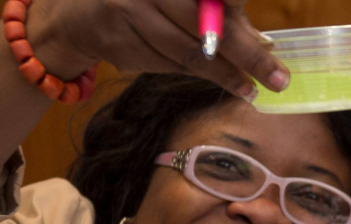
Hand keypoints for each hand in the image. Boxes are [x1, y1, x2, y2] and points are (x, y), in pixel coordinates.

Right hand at [27, 0, 287, 98]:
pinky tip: (224, 82)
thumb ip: (219, 11)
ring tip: (253, 88)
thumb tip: (263, 42)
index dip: (237, 13)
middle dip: (246, 55)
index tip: (271, 42)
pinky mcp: (119, 42)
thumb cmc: (142, 0)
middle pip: (206, 25)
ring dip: (225, 75)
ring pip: (186, 52)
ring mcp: (130, 12)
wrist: (73, 12)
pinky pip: (168, 65)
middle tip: (277, 78)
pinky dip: (198, 75)